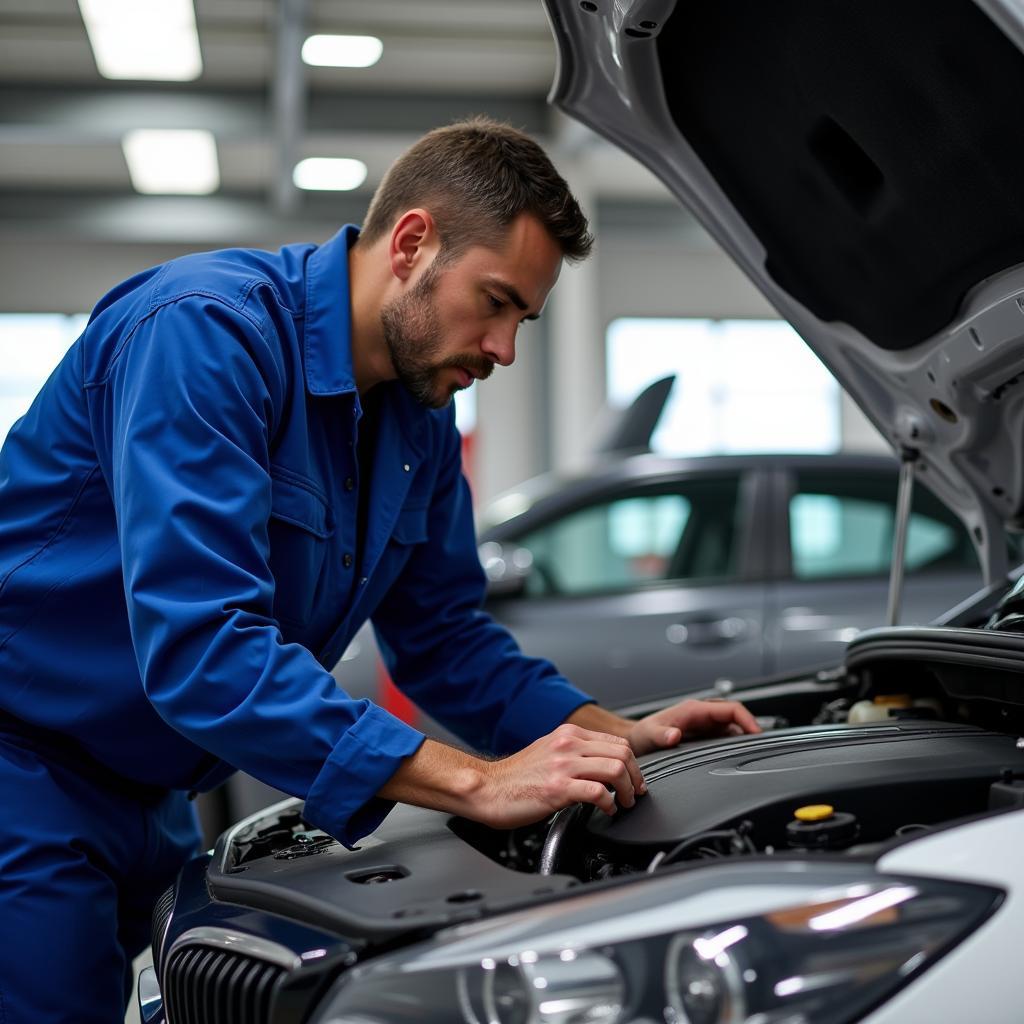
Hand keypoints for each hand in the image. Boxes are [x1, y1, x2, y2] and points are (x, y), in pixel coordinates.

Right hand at [474, 723, 646, 827]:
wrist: (488, 789)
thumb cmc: (515, 777)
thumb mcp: (548, 752)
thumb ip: (574, 753)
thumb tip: (601, 765)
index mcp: (568, 734)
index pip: (616, 741)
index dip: (633, 763)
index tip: (634, 779)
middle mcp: (568, 744)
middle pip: (622, 753)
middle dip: (636, 777)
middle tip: (634, 794)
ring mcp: (563, 765)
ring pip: (616, 769)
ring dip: (627, 790)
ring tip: (623, 803)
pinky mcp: (558, 788)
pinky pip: (598, 792)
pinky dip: (609, 803)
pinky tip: (606, 810)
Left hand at [629, 698, 760, 755]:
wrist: (637, 740)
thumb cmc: (643, 734)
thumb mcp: (650, 735)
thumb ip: (662, 735)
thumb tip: (674, 735)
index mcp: (694, 709)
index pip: (729, 708)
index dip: (747, 719)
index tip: (757, 733)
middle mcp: (702, 714)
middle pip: (736, 715)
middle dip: (751, 727)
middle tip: (763, 745)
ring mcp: (705, 724)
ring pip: (734, 725)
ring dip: (745, 735)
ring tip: (756, 751)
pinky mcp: (705, 735)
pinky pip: (727, 736)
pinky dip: (737, 742)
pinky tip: (741, 754)